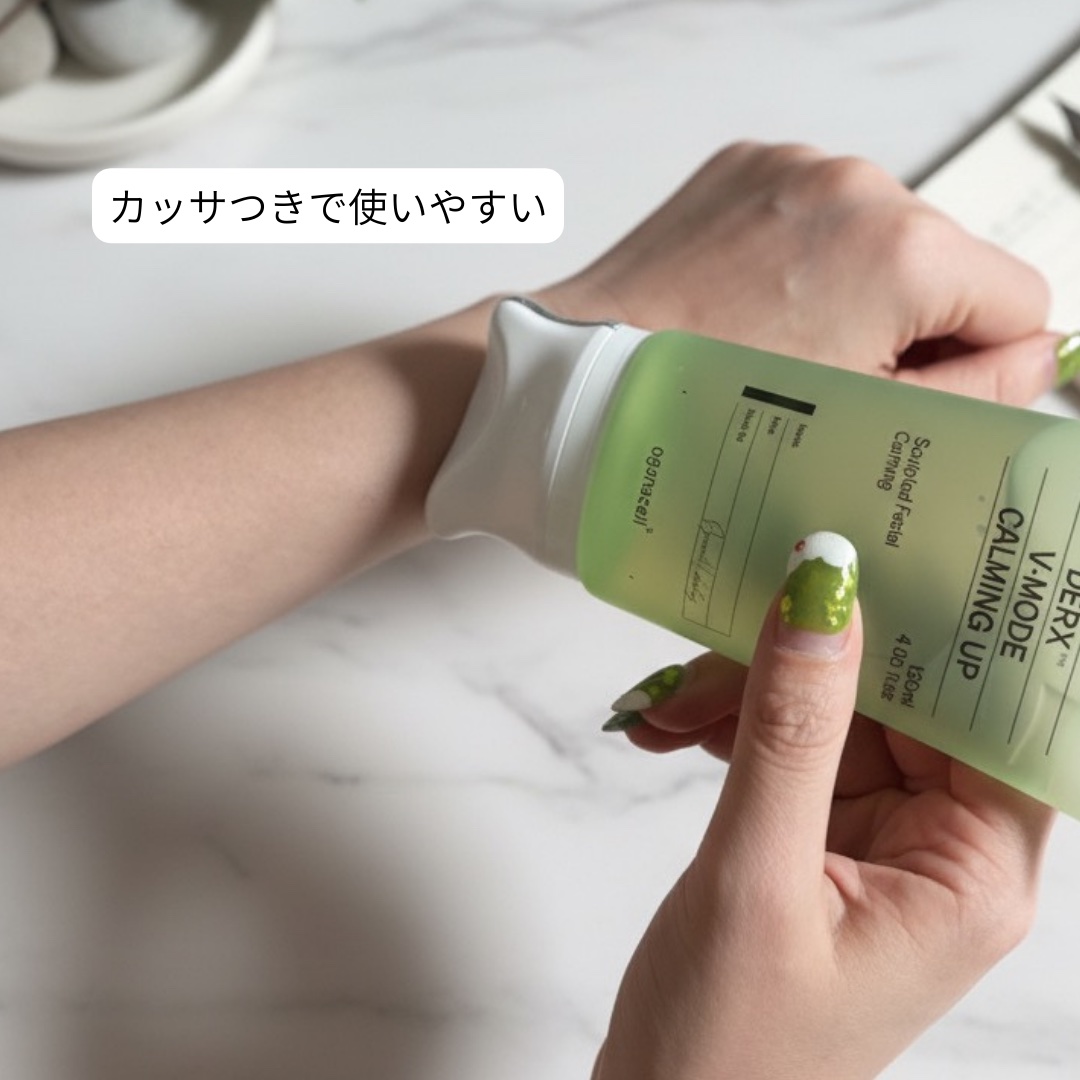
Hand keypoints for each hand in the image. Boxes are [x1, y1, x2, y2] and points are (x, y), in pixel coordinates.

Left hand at [539, 141, 1059, 403]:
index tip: (910, 396)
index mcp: (903, 252)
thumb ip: (974, 397)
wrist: (577, 379)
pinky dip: (800, 259)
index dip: (976, 364)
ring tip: (777, 351)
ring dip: (852, 292)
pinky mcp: (745, 164)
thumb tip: (1034, 357)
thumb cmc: (704, 421)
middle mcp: (856, 185)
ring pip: (878, 238)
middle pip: (945, 265)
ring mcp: (793, 165)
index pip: (1019, 300)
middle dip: (908, 327)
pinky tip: (750, 309)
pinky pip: (815, 213)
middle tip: (828, 385)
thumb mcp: (862, 430)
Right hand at [595, 535, 1054, 1079]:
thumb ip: (791, 727)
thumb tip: (823, 587)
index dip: (947, 625)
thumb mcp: (756, 873)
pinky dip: (733, 727)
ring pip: (833, 713)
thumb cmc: (725, 1039)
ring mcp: (878, 843)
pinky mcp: (822, 841)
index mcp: (975, 873)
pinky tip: (674, 725)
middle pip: (899, 700)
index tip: (887, 544)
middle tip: (728, 618)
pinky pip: (791, 748)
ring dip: (750, 692)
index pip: (990, 711)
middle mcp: (943, 852)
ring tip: (671, 701)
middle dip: (809, 656)